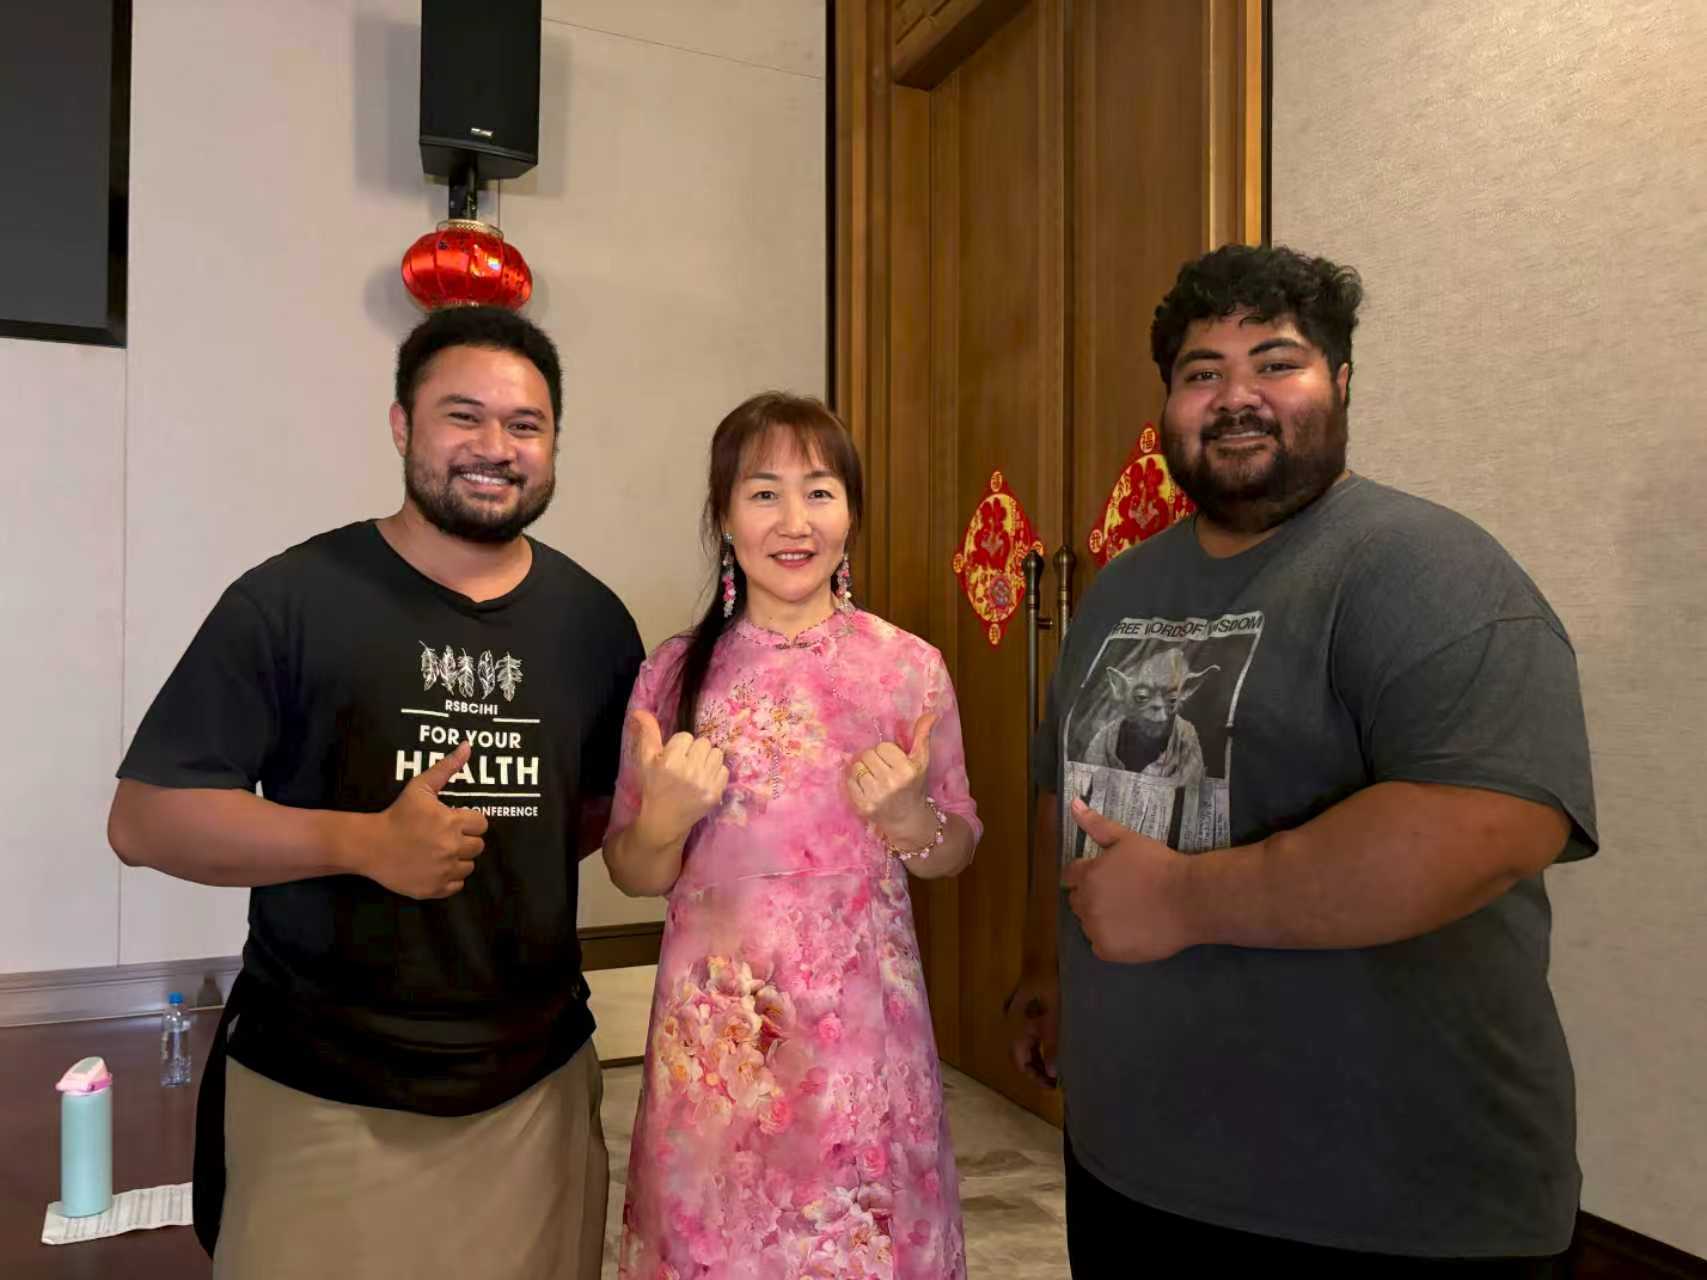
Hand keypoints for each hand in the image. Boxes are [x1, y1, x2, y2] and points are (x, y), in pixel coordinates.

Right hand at [368, 741, 487, 898]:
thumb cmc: (398, 814)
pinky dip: (449, 878)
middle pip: (478, 847)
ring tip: (439, 852)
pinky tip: (435, 867)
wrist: (370, 845)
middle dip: (465, 841)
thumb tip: (468, 745)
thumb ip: (446, 767)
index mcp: (452, 823)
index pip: (482, 825)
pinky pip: (456, 886)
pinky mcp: (435, 889)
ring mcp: (444, 871)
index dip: (469, 822)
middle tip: (445, 837)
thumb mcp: (420, 787)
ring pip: (469, 867)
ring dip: (459, 860)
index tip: (454, 822)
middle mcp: (452, 848)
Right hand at [630, 709, 727, 846]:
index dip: (679, 747)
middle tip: (685, 765)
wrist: (664, 820)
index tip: (673, 759)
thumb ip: (647, 733)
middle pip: (704, 742)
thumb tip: (639, 710)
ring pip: (716, 753)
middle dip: (694, 751)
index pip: (686, 736)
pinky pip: (724, 769)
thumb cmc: (653, 786)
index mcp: (670, 761)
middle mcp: (689, 771)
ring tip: (696, 771)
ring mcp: (705, 783)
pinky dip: (715, 773)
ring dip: (707, 759)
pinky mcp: (716, 793)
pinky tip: (703, 781)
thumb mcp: (645, 760)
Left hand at [847, 713, 937, 844]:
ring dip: (863, 771)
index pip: (882, 747)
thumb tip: (931, 713)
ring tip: (874, 779)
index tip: (892, 763)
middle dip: (873, 760)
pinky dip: (855, 783)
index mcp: (907, 770)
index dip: (886, 753)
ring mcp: (876, 796)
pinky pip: (849, 782)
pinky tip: (866, 788)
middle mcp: (891, 783)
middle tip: (882, 770)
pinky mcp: (863, 806)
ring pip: (857, 767)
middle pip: (867, 755)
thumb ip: (923, 736)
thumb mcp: (922, 761)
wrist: (908, 820)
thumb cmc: (914, 786)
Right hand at [1005, 964, 1059, 1087]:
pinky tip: (1058, 1047)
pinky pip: (1035, 1030)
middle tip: (1057, 1081)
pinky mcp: (1033, 1004)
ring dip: (1042, 1056)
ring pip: (1030, 1042)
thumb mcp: (1057, 1018)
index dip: (1033, 1075)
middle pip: (1023, 1052)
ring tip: (1060, 1068)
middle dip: (1038, 1068)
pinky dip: (1045, 1043)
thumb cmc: (1054, 985)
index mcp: (1017, 1025)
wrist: (1054, 955)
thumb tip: (1053, 1074)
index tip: (1051, 1086)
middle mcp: (1016, 1021)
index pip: (1019, 1059)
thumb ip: (1053, 1046)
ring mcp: (1024, 1012)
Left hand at [1062, 799, 1195, 963]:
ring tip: (1129, 912)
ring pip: (1088, 924)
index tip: (1105, 879)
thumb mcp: (1127, 839)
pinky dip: (1111, 941)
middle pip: (1077, 901)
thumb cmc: (1159, 865)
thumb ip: (1096, 824)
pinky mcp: (1108, 950)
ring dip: (1100, 919)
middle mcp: (1086, 902)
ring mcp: (1096, 928)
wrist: (1188, 898)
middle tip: (1122, 895)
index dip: (1085, 876)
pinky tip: (1131, 931)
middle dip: (1092, 896)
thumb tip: (1073, 803)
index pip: (1070, 876)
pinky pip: (1099, 946)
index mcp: (1087, 874)